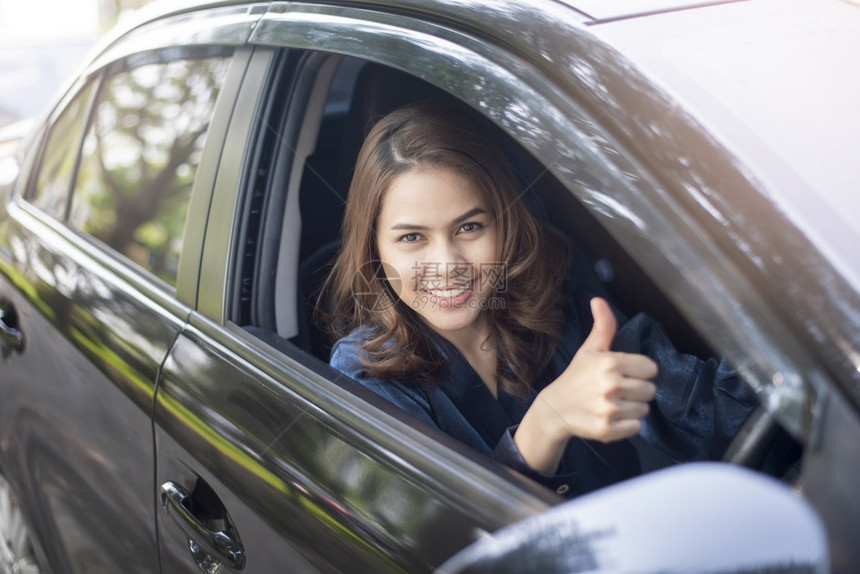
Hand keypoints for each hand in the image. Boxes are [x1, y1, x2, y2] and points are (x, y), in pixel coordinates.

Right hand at [538, 297, 657, 443]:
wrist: (554, 409)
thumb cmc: (576, 377)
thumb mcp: (589, 349)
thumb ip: (603, 326)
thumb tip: (598, 300)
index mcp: (610, 363)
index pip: (650, 369)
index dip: (639, 371)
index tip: (624, 373)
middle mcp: (611, 385)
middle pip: (650, 391)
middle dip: (637, 391)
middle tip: (617, 390)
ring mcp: (609, 409)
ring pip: (644, 410)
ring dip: (632, 408)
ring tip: (613, 404)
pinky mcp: (607, 430)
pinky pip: (636, 428)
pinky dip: (626, 425)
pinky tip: (610, 417)